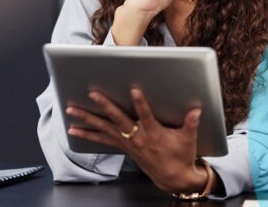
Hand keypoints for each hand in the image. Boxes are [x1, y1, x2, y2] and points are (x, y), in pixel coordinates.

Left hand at [66, 88, 209, 192]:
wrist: (173, 178)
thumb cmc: (180, 156)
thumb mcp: (188, 140)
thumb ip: (191, 123)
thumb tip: (196, 110)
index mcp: (154, 133)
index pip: (146, 115)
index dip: (140, 103)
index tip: (134, 90)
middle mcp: (137, 137)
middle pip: (118, 119)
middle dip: (105, 105)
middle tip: (93, 94)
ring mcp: (128, 143)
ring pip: (104, 128)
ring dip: (87, 119)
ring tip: (71, 110)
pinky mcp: (123, 147)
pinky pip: (102, 140)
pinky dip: (87, 135)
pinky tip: (73, 131)